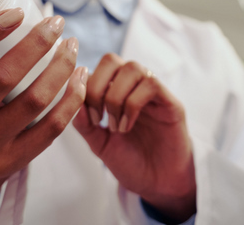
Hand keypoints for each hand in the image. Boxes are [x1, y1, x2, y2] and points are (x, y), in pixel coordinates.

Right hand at [0, 3, 87, 210]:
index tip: (17, 11)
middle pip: (2, 78)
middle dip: (38, 44)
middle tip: (58, 24)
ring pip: (33, 102)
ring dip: (61, 68)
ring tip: (73, 46)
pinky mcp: (12, 162)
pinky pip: (51, 128)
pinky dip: (73, 99)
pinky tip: (81, 76)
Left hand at [72, 53, 195, 223]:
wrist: (158, 183)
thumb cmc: (131, 161)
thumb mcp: (100, 144)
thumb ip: (85, 124)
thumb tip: (73, 101)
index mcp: (115, 91)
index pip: (95, 68)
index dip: (85, 88)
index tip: (87, 118)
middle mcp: (134, 86)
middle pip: (111, 59)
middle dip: (97, 87)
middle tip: (98, 118)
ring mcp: (153, 92)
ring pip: (132, 68)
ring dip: (116, 97)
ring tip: (115, 126)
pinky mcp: (170, 102)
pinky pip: (151, 84)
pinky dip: (132, 105)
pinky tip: (127, 126)